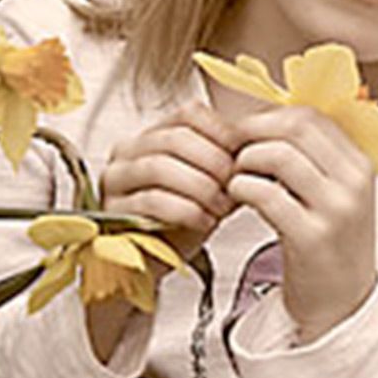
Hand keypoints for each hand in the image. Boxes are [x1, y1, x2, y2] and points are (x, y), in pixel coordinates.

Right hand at [90, 104, 236, 358]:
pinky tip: (203, 221)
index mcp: (154, 135)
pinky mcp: (113, 209)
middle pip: (175, 137)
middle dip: (214, 162)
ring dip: (200, 186)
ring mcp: (115, 178)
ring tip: (221, 206)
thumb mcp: (212, 186)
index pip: (190, 114)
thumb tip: (265, 149)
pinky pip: (150, 200)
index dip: (224, 133)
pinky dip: (184, 209)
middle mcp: (128, 150)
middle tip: (237, 184)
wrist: (155, 263)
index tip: (245, 157)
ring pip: (159, 165)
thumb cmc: (183, 222)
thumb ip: (229, 164)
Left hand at [225, 104, 377, 340]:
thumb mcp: (335, 194)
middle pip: (295, 128)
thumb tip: (265, 120)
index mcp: (359, 166)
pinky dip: (242, 188)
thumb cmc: (330, 246)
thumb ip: (312, 159)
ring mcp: (335, 210)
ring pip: (279, 155)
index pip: (312, 116)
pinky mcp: (311, 237)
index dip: (269, 117)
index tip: (247, 130)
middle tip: (232, 147)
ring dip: (245, 161)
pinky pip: (266, 195)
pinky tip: (238, 197)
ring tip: (237, 176)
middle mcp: (352, 183)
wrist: (342, 302)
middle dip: (253, 132)